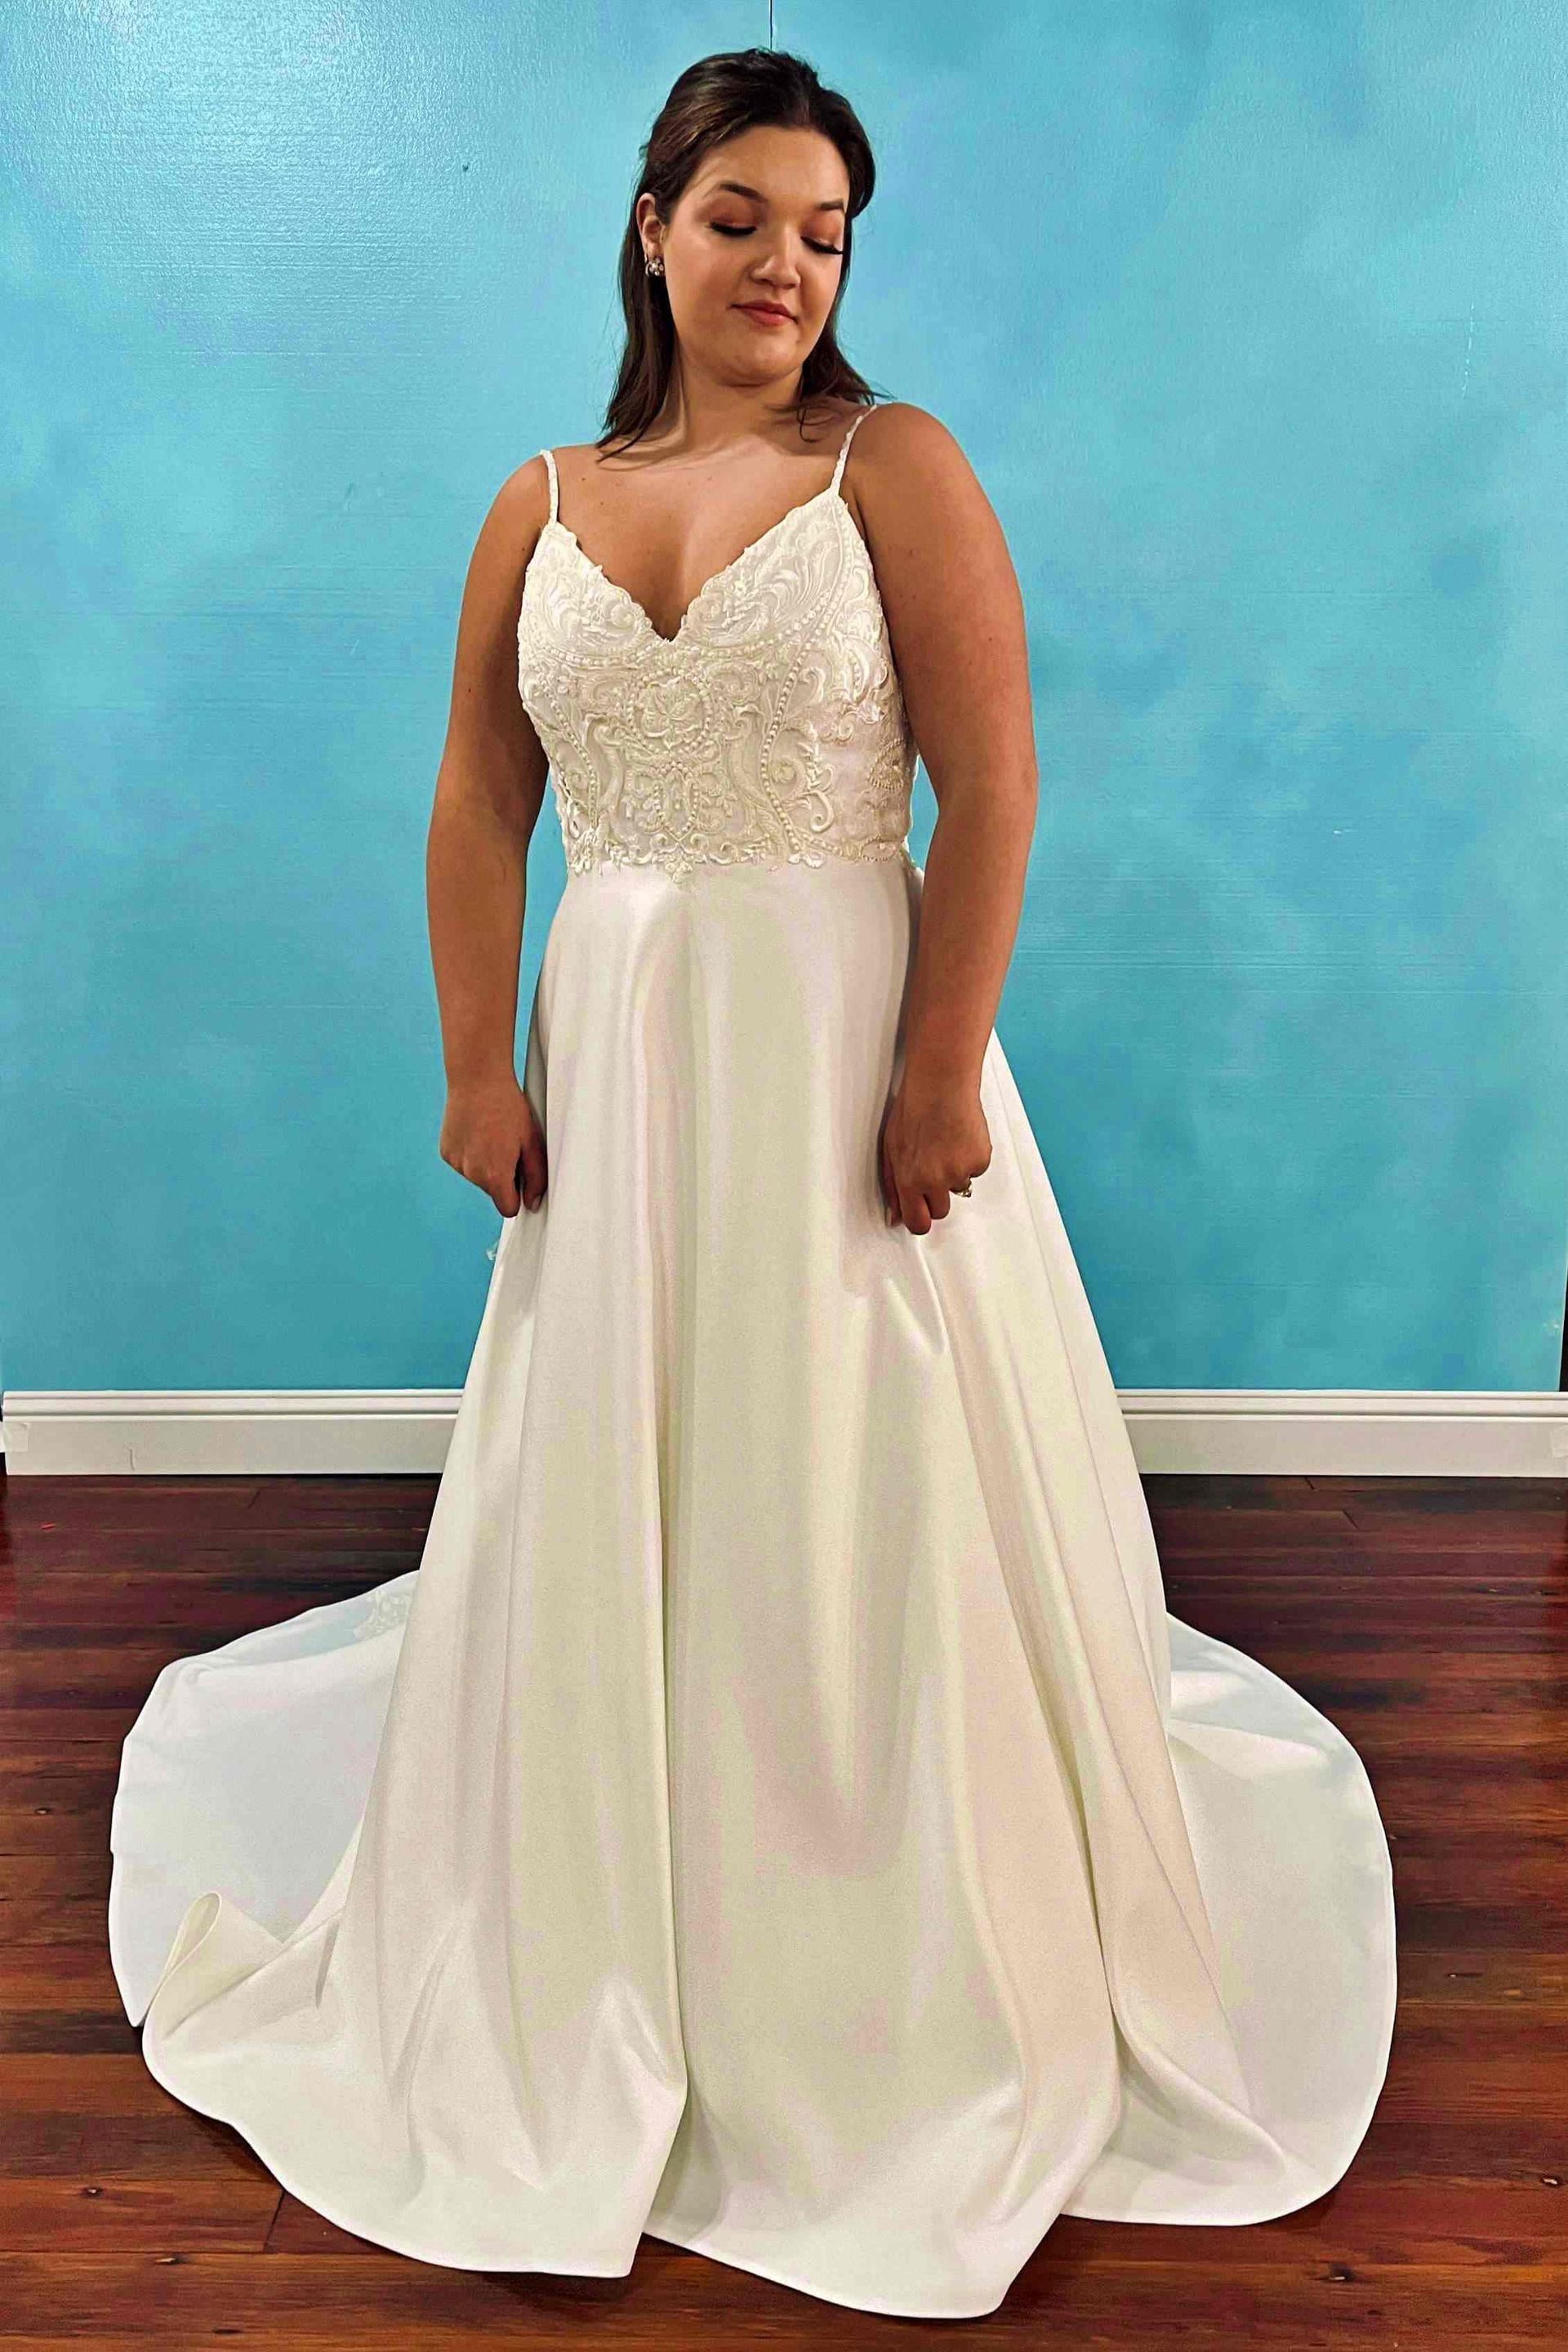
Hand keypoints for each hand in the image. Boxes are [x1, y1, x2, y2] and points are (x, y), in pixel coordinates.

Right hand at [439, 1074, 546, 1215]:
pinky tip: (477, 1131)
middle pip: (493, 1191)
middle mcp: (471, 1173)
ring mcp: (455, 1163)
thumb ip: (535, 1177)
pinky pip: (463, 1163)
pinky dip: (471, 1153)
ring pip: (477, 1176)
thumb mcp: (532, 1142)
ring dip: (486, 1164)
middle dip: (503, 1175)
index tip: (522, 1178)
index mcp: (494, 1175)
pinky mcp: (446, 1152)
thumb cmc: (508, 1107)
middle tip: (509, 1145)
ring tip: (492, 1134)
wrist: (477, 1079)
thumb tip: (533, 1202)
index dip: (518, 1195)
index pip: (507, 1208)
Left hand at [878, 1069, 990, 1234]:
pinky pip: (975, 1170)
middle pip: (941, 1211)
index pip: (918, 1223)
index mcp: (910, 1180)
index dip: (920, 1219)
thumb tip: (895, 1216)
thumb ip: (893, 1186)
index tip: (921, 1213)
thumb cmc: (913, 1109)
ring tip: (945, 1143)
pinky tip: (959, 1136)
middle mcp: (936, 1181)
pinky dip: (970, 1157)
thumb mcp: (891, 1148)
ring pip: (959, 1188)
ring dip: (954, 1172)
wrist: (941, 1083)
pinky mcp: (980, 1159)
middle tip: (932, 1167)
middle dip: (936, 1195)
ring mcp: (960, 1171)